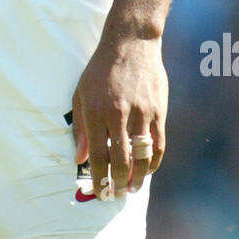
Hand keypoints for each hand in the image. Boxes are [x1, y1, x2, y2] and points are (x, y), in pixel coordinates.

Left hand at [71, 26, 167, 199]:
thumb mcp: (81, 92)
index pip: (98, 154)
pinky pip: (158, 143)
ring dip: (138, 178)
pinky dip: (153, 161)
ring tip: (133, 188)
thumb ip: (81, 127)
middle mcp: (119, 114)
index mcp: (97, 111)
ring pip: (142, 156)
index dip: (99, 178)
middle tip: (116, 195)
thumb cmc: (101, 68)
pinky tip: (148, 170)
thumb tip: (79, 158)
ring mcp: (141, 113)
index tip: (98, 191)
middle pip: (121, 160)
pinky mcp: (158, 110)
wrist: (131, 43)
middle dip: (118, 183)